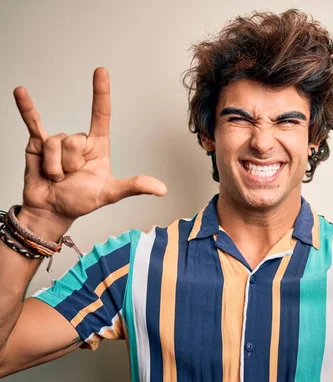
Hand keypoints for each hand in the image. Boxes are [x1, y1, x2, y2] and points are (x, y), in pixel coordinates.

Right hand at [14, 68, 166, 231]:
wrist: (51, 210)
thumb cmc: (80, 200)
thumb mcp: (109, 193)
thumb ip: (134, 186)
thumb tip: (161, 188)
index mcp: (98, 146)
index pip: (101, 114)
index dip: (100, 92)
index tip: (100, 71)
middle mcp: (78, 140)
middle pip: (74, 140)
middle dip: (70, 164)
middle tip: (70, 177)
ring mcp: (57, 141)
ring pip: (54, 144)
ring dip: (54, 166)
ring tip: (56, 177)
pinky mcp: (36, 143)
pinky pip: (32, 123)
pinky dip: (26, 108)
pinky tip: (21, 92)